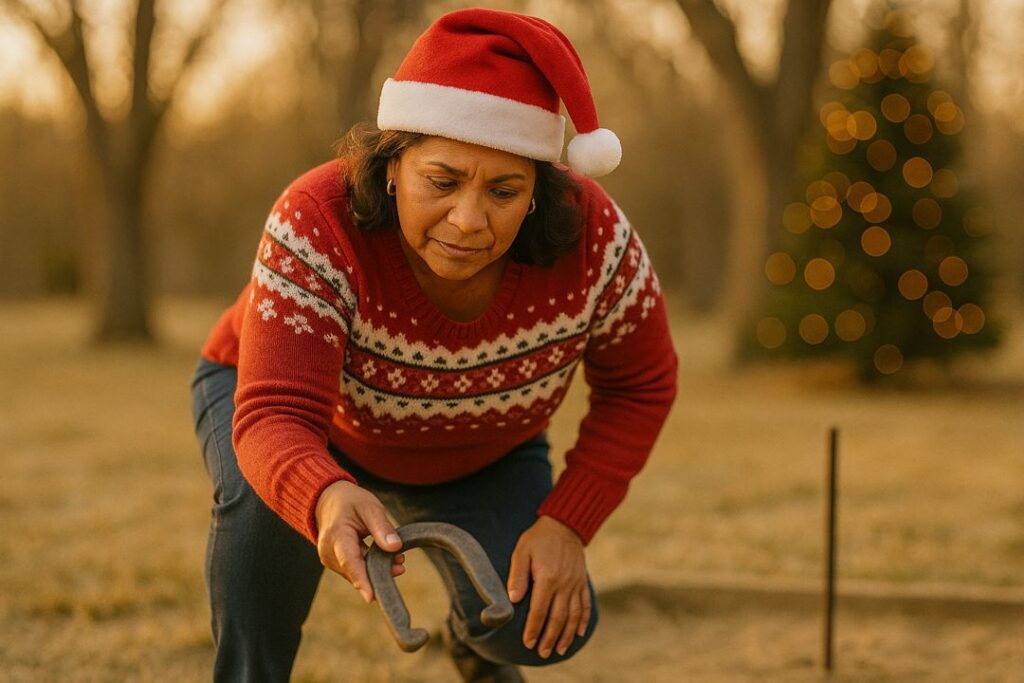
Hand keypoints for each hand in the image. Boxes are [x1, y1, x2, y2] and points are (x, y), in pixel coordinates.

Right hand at [314, 480, 403, 602]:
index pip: (350, 561)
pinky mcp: (335, 563)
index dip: (362, 580)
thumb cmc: (350, 502)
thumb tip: (395, 547)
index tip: (371, 597)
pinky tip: (386, 560)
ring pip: (356, 573)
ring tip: (398, 559)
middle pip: (355, 571)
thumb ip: (382, 527)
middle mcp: (329, 551)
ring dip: (376, 570)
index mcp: (337, 535)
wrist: (329, 501)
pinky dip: (370, 567)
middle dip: (378, 573)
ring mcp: (330, 559)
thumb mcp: (370, 507)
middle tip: (401, 565)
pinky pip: (354, 570)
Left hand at [506, 515, 589, 658]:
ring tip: (560, 649)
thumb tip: (513, 600)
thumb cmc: (539, 538)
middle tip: (542, 653)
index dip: (533, 628)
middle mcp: (565, 584)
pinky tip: (579, 633)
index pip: (540, 611)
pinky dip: (583, 620)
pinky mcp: (582, 582)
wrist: (565, 524)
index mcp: (548, 578)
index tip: (528, 643)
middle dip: (550, 638)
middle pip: (558, 618)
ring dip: (567, 635)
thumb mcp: (522, 551)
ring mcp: (576, 584)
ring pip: (573, 616)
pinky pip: (585, 604)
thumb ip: (517, 576)